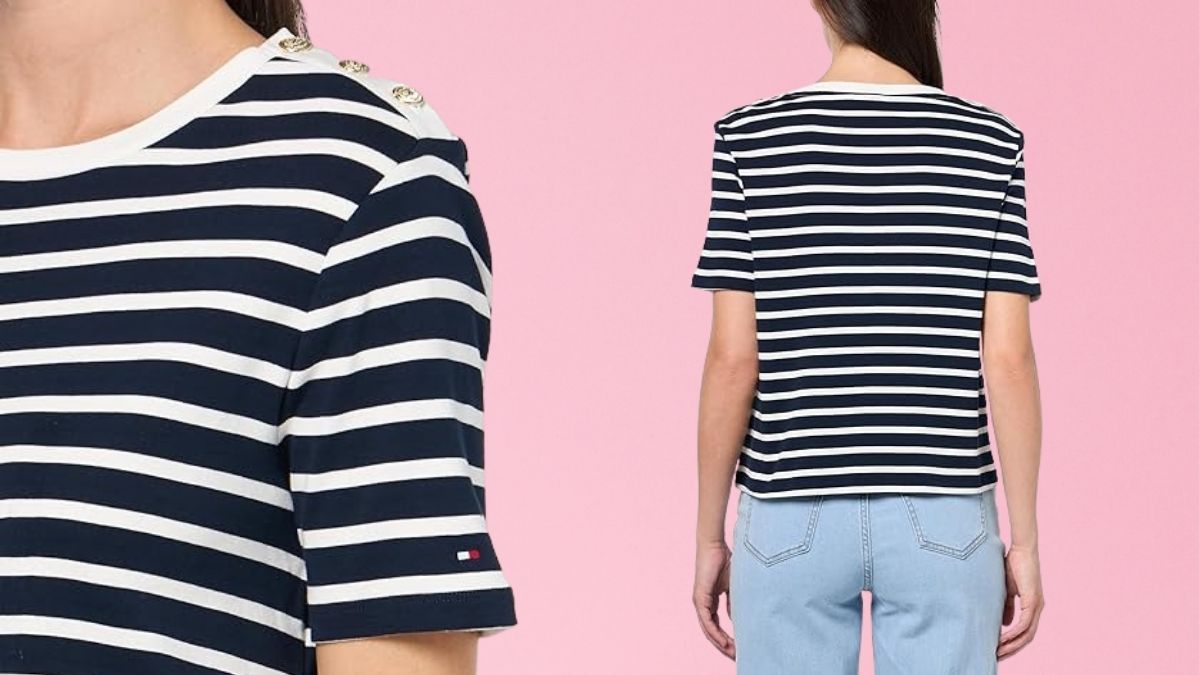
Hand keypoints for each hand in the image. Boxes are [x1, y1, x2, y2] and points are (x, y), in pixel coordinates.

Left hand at [693, 540, 734, 658]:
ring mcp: (700, 602)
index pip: (717, 626)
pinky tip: (724, 641)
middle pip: (711, 632)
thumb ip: (734, 603)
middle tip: (737, 657)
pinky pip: (706, 621)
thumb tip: (739, 619)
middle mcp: (702, 605)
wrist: (715, 545)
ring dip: (720, 643)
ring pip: (708, 630)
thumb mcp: (733, 587)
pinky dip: (715, 632)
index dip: (727, 639)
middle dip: (724, 646)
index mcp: (710, 602)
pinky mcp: (700, 598)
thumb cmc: (725, 561)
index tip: (739, 649)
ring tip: (733, 653)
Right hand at [998, 544, 1044, 659]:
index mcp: (1032, 607)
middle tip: (996, 657)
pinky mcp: (1033, 601)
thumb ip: (1007, 606)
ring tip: (998, 651)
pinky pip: (1025, 624)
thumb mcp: (1007, 590)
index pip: (1025, 632)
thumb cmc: (1014, 565)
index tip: (999, 650)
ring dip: (1012, 645)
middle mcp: (1038, 609)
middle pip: (1027, 638)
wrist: (1022, 550)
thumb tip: (1004, 624)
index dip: (1013, 643)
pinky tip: (1003, 638)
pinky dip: (1014, 633)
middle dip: (1012, 650)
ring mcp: (1037, 606)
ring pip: (1027, 634)